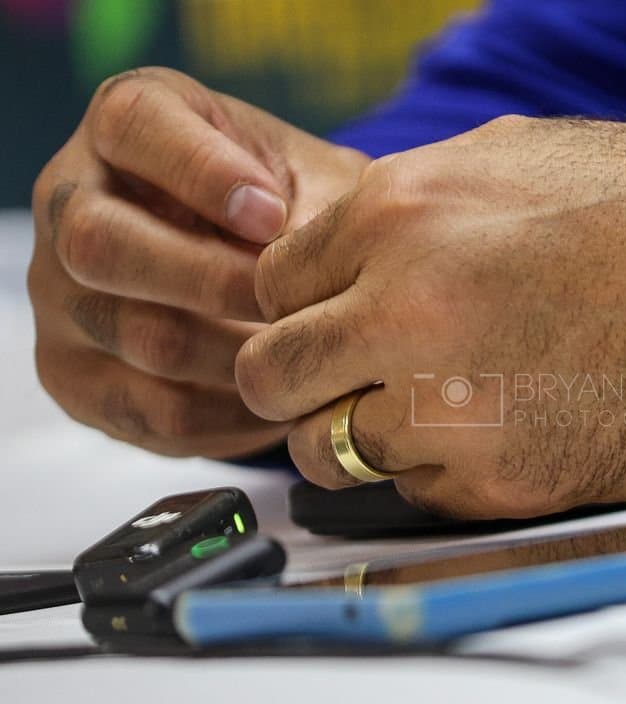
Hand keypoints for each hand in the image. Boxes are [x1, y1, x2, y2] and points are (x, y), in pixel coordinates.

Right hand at [27, 67, 367, 457]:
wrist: (271, 273)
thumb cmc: (295, 209)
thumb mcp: (318, 183)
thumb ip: (320, 211)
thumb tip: (313, 280)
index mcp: (129, 123)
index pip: (133, 126)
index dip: (202, 172)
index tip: (271, 214)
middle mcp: (71, 199)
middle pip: (100, 244)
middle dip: (212, 282)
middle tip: (290, 305)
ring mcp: (60, 291)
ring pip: (137, 336)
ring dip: (237, 356)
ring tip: (304, 356)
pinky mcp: (74, 373)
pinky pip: (152, 409)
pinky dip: (231, 415)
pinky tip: (281, 400)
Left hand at [237, 116, 625, 517]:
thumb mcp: (517, 158)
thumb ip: (411, 205)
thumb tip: (354, 250)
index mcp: (401, 215)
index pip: (270, 286)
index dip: (300, 306)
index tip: (334, 321)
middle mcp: (408, 312)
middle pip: (271, 378)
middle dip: (297, 382)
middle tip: (342, 382)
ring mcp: (454, 408)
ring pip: (330, 452)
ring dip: (363, 435)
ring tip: (429, 410)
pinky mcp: (508, 482)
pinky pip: (417, 496)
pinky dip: (438, 474)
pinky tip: (496, 432)